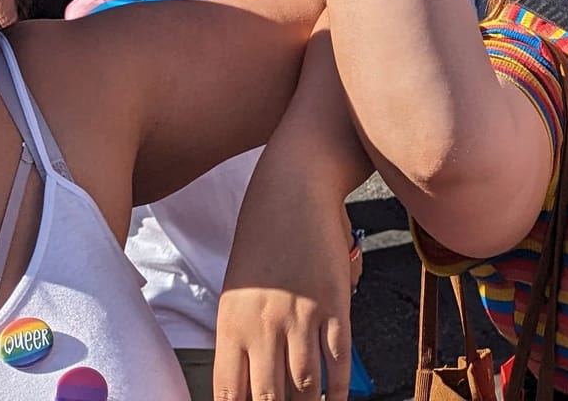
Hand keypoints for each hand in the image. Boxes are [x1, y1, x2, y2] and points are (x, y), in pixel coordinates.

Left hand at [214, 189, 357, 400]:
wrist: (293, 188)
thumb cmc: (260, 234)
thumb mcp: (237, 288)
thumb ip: (243, 333)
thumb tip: (257, 374)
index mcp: (230, 324)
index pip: (230, 393)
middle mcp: (262, 327)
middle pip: (267, 398)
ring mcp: (300, 318)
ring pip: (304, 386)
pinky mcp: (334, 305)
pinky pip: (337, 361)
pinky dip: (338, 389)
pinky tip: (336, 400)